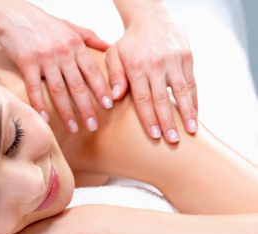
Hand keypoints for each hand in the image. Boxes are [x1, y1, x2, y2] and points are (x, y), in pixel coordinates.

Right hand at [0, 0, 111, 130]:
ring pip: (58, 90)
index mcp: (75, 45)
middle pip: (78, 85)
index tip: (108, 107)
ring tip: (74, 128)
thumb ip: (90, 37)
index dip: (101, 90)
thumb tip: (109, 46)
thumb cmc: (43, 22)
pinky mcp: (27, 62)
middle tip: (93, 126)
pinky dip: (40, 104)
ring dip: (66, 112)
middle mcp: (62, 52)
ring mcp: (44, 58)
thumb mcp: (70, 26)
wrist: (11, 13)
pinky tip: (45, 119)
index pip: (92, 71)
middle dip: (87, 108)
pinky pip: (34, 87)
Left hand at [106, 3, 197, 142]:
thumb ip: (114, 76)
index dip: (149, 119)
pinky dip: (194, 99)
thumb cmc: (130, 42)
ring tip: (191, 131)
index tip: (155, 135)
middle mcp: (156, 64)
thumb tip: (115, 98)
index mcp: (136, 66)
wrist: (151, 17)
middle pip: (162, 99)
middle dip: (168, 122)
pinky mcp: (187, 56)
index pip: (143, 99)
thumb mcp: (114, 55)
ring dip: (187, 113)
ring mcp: (174, 60)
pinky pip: (192, 82)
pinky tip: (195, 113)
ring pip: (182, 91)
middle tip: (173, 140)